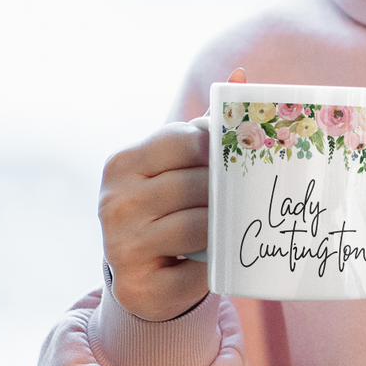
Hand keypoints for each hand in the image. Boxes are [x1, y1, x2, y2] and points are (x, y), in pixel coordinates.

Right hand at [98, 68, 243, 320]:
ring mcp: (121, 247)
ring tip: (238, 223)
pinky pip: (195, 271)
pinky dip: (214, 266)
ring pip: (199, 226)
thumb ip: (206, 125)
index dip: (218, 147)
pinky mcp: (138, 287)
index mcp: (122, 163)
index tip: (239, 156)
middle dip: (227, 190)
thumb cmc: (169, 207)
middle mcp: (113, 203)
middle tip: (251, 193)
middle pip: (194, 185)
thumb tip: (242, 77)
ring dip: (225, 226)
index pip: (183, 140)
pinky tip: (216, 260)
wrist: (142, 277)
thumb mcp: (178, 164)